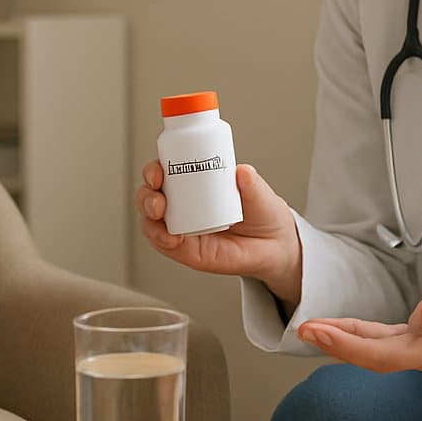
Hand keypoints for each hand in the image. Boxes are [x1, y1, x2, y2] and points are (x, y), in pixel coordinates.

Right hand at [134, 162, 301, 299]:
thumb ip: (252, 183)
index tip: (158, 171)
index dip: (154, 169)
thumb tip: (241, 172)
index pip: (165, 171)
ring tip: (160, 215)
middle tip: (159, 198)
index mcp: (194, 182)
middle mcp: (182, 204)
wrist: (275, 245)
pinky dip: (159, 239)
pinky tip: (169, 237)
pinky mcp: (186, 251)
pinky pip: (163, 245)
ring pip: (150, 220)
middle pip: (149, 195)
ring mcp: (182, 228)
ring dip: (147, 217)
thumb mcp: (260, 194)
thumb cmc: (263, 213)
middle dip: (146, 195)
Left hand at [296, 258, 421, 373]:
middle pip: (376, 358)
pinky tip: (336, 329)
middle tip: (302, 328)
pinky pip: (382, 343)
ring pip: (376, 352)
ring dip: (342, 342)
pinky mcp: (419, 342)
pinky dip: (357, 336)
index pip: (388, 354)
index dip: (350, 346)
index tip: (320, 331)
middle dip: (337, 345)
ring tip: (309, 328)